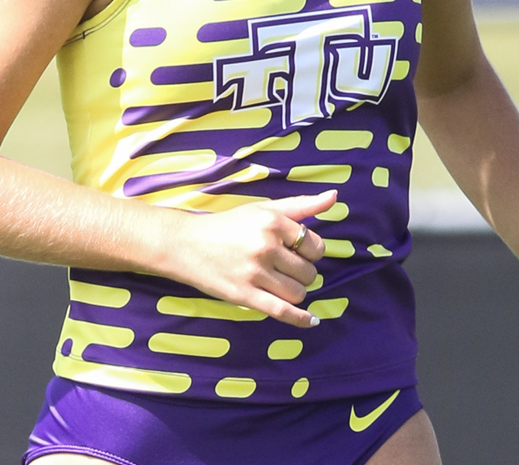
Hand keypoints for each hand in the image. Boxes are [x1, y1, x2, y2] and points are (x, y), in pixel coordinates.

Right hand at [159, 190, 336, 328]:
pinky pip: (282, 311)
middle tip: (281, 267)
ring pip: (298, 292)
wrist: (183, 244)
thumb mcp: (262, 209)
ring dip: (294, 291)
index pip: (315, 246)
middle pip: (309, 272)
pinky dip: (300, 319)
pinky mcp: (244, 294)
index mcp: (272, 222)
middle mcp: (266, 246)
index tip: (293, 251)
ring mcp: (255, 272)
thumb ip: (300, 205)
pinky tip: (311, 322)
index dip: (309, 251)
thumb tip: (334, 197)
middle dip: (301, 272)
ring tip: (278, 283)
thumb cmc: (226, 226)